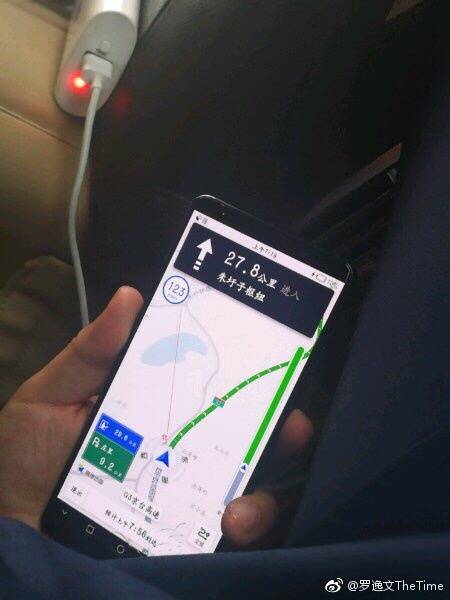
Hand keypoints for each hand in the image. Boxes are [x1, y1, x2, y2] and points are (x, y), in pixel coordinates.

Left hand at [0, 286, 312, 549]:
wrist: (13, 528)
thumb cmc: (28, 456)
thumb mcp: (53, 394)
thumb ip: (91, 353)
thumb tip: (129, 297)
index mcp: (162, 408)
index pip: (216, 385)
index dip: (252, 371)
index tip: (273, 357)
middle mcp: (187, 448)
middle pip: (251, 436)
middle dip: (285, 429)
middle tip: (291, 426)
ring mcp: (191, 494)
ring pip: (255, 487)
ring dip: (265, 494)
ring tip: (240, 508)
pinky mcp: (188, 536)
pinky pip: (235, 534)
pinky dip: (248, 528)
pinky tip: (229, 526)